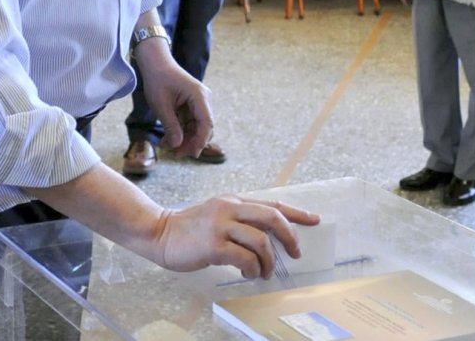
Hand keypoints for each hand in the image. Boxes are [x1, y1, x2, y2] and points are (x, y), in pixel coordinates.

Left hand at [135, 41, 212, 156]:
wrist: (155, 63)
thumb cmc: (158, 80)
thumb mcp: (161, 105)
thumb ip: (171, 126)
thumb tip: (177, 145)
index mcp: (199, 96)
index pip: (206, 123)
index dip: (200, 141)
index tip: (190, 154)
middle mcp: (203, 99)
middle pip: (203, 128)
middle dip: (190, 142)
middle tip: (175, 154)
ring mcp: (198, 102)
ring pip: (196, 128)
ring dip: (184, 139)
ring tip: (166, 147)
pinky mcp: (192, 105)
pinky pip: (189, 123)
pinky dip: (180, 132)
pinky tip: (167, 140)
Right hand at [154, 196, 320, 278]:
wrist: (159, 232)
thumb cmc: (190, 229)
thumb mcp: (217, 215)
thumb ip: (239, 220)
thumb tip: (268, 238)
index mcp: (234, 201)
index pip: (272, 204)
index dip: (296, 213)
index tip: (315, 220)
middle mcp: (230, 208)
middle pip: (272, 217)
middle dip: (290, 237)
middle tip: (295, 253)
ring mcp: (221, 226)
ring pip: (261, 241)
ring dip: (269, 261)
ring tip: (265, 272)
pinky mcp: (213, 245)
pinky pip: (244, 258)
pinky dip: (252, 268)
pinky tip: (248, 273)